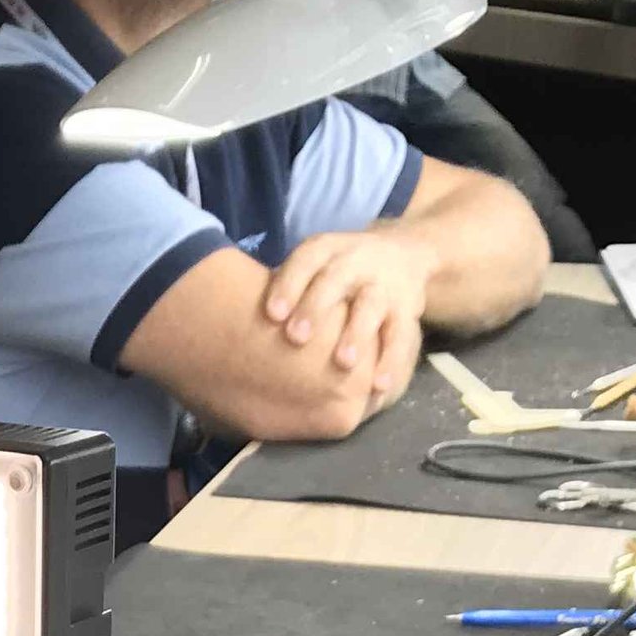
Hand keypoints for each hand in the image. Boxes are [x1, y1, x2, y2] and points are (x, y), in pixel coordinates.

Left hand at [260, 225, 432, 409]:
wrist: (402, 252)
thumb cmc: (335, 273)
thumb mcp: (312, 267)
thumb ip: (282, 288)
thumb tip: (228, 324)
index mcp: (326, 250)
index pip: (305, 261)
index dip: (288, 285)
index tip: (271, 314)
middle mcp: (355, 262)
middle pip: (334, 280)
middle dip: (316, 308)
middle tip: (296, 339)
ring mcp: (383, 284)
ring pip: (370, 306)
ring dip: (356, 334)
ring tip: (343, 363)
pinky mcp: (407, 308)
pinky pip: (400, 335)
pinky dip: (391, 360)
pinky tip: (378, 385)